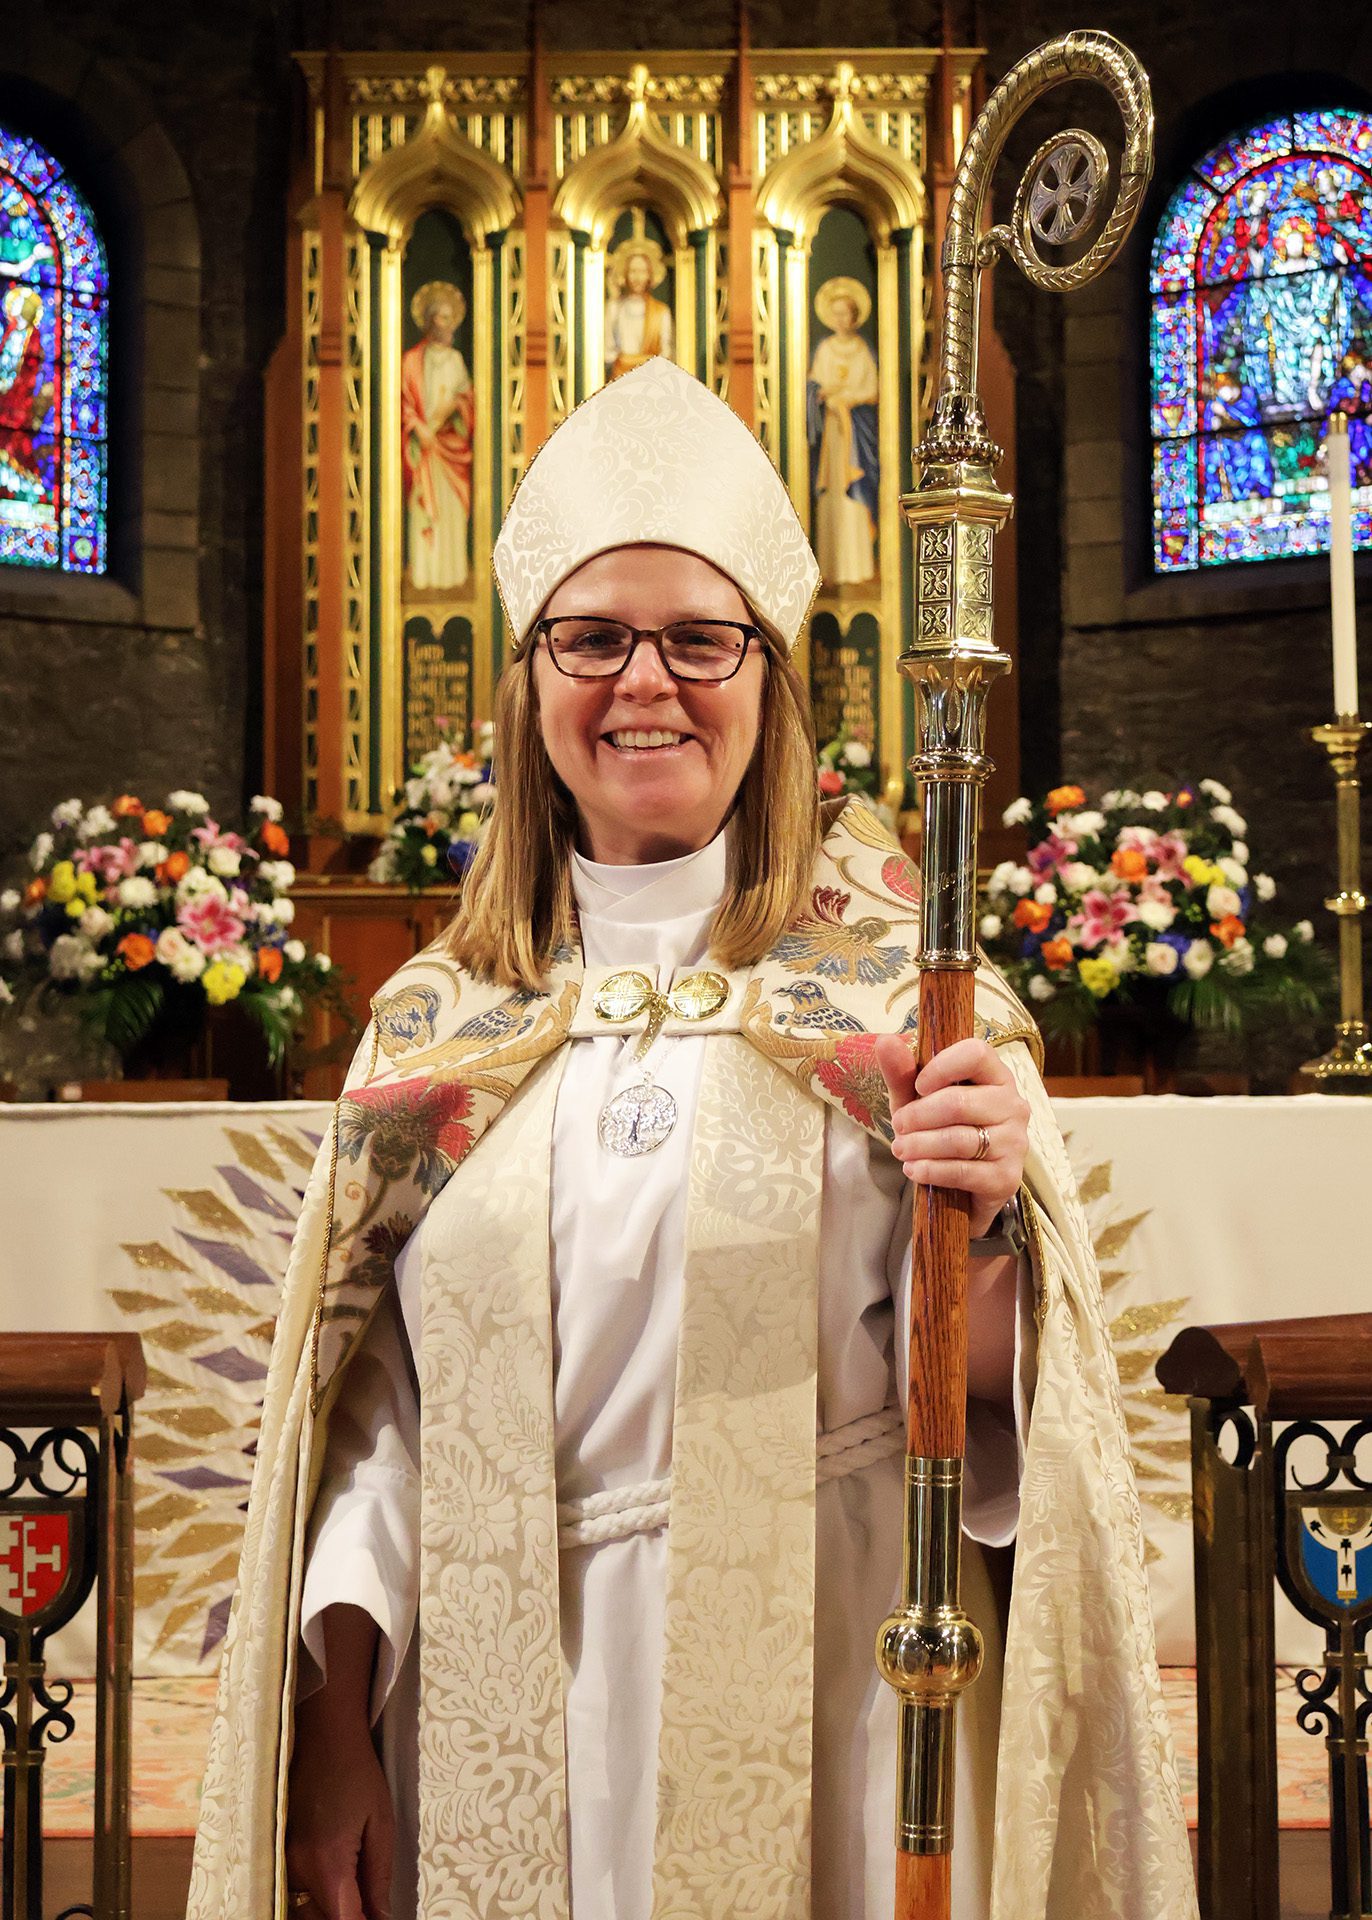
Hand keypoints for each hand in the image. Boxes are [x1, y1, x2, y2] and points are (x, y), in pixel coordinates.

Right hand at [286, 1707, 393, 1918]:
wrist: (323, 1735)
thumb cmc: (358, 1773)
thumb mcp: (380, 1823)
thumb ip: (379, 1878)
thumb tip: (382, 1917)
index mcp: (329, 1863)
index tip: (379, 1918)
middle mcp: (298, 1868)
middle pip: (321, 1918)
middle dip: (347, 1916)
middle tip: (371, 1903)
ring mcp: (284, 1860)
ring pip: (305, 1906)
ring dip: (331, 1908)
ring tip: (357, 1890)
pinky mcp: (279, 1850)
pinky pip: (296, 1887)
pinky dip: (317, 1893)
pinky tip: (338, 1876)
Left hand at [875, 1033, 1029, 1240]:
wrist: (962, 1186)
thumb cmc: (940, 1129)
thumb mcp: (916, 1099)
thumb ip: (902, 1073)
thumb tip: (885, 1040)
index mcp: (996, 1076)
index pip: (977, 1054)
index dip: (942, 1067)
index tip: (919, 1086)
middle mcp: (1013, 1106)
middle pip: (959, 1102)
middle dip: (918, 1115)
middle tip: (898, 1126)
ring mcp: (1014, 1143)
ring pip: (958, 1139)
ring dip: (919, 1145)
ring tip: (900, 1149)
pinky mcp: (1006, 1177)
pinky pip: (962, 1171)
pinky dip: (930, 1170)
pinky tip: (913, 1169)